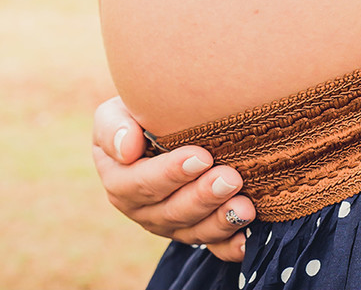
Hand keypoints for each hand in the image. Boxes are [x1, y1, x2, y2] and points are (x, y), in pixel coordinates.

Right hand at [92, 96, 255, 262]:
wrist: (158, 125)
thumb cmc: (137, 115)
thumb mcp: (115, 113)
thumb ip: (114, 129)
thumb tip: (127, 149)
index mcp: (119, 181)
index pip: (142, 183)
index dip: (171, 173)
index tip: (201, 157)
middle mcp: (141, 210)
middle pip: (172, 211)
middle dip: (203, 196)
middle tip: (230, 179)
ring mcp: (170, 225)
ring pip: (194, 231)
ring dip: (221, 221)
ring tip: (246, 207)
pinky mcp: (195, 231)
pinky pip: (212, 246)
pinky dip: (229, 246)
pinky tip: (246, 241)